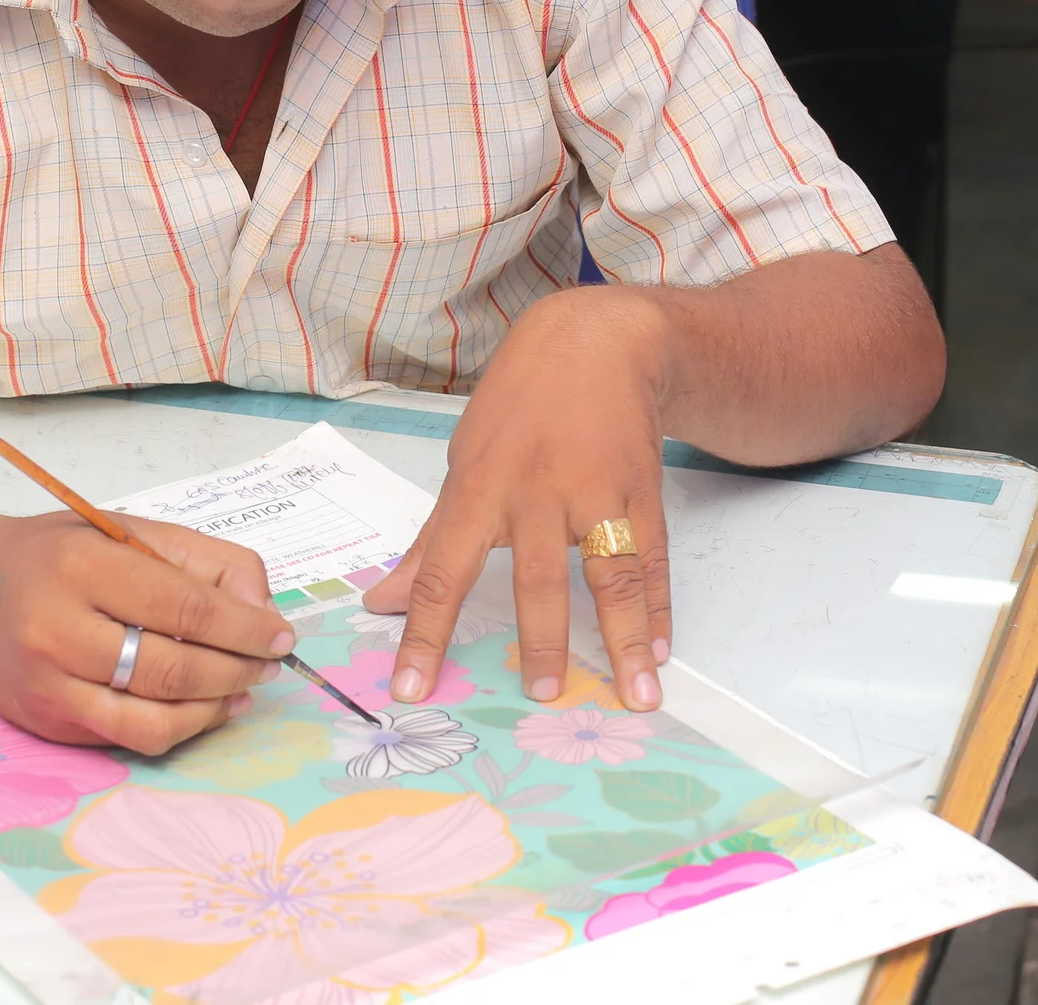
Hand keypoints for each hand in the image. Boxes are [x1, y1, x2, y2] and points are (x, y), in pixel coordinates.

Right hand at [0, 511, 297, 753]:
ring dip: (213, 708)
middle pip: (172, 668)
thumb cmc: (58, 556)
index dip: (243, 628)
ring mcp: (48, 685)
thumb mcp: (130, 532)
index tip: (280, 635)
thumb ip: (206, 562)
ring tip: (241, 689)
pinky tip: (203, 707)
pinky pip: (129, 738)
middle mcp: (56, 629)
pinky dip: (179, 727)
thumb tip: (262, 613)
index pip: (184, 606)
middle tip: (267, 662)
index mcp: (81, 567)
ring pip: (154, 718)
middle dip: (236, 670)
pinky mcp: (47, 722)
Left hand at [364, 288, 672, 712]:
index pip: (444, 572)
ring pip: (610, 571)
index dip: (425, 634)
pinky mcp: (641, 488)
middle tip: (543, 696)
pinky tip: (658, 650)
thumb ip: (429, 541)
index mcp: (479, 488)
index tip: (413, 690)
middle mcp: (535, 491)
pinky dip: (657, 607)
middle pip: (538, 576)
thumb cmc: (517, 408)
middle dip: (541, 639)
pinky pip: (652, 556)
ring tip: (636, 692)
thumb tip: (380, 601)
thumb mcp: (463, 463)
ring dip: (623, 636)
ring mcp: (595, 489)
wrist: (595, 341)